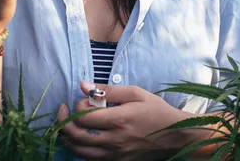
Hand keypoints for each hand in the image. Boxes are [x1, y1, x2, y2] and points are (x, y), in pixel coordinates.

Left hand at [56, 80, 190, 159]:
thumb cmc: (157, 111)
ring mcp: (116, 155)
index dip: (77, 107)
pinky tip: (84, 139)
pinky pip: (91, 160)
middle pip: (77, 136)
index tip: (84, 100)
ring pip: (80, 152)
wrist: (176, 136)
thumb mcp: (136, 93)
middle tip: (63, 111)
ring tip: (69, 126)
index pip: (84, 117)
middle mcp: (115, 140)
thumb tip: (84, 85)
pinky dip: (83, 150)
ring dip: (70, 138)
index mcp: (119, 120)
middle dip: (64, 122)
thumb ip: (108, 90)